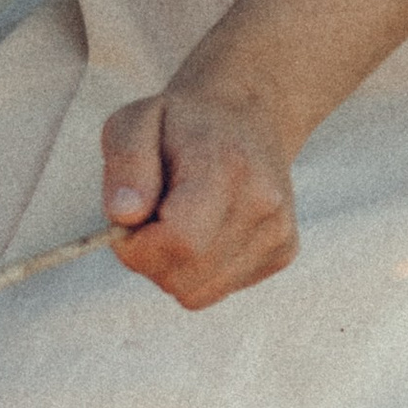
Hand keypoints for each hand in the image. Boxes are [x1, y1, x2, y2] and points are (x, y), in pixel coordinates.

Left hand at [100, 87, 298, 309]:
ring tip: (177, 221)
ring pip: (199, 293)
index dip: (138, 247)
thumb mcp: (134, 122)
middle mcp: (264, 203)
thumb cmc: (179, 120)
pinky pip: (218, 289)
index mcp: (227, 166)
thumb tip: (124, 215)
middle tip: (149, 218)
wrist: (247, 114)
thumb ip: (125, 165)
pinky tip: (204, 229)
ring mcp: (279, 231)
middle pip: (185, 277)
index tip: (125, 225)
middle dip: (150, 259)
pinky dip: (199, 270)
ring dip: (173, 267)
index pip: (180, 241)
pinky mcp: (283, 251)